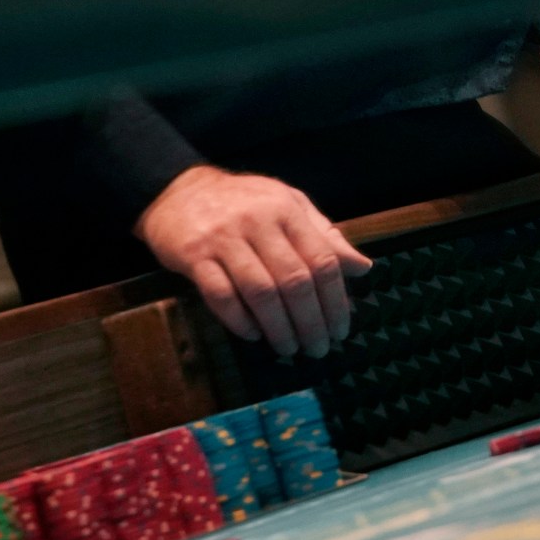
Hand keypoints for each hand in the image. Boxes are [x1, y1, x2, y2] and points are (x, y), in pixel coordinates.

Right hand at [136, 165, 370, 356]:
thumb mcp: (289, 205)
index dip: (335, 300)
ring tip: (289, 348)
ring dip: (278, 327)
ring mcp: (223, 238)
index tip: (340, 329)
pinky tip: (253, 335)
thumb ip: (324, 235)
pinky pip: (220, 295)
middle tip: (318, 349)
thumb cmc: (243, 202)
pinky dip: (240, 321)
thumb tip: (363, 267)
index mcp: (287, 210)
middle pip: (294, 280)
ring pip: (259, 291)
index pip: (322, 260)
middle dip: (310, 321)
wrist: (177, 190)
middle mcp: (258, 222)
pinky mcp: (193, 255)